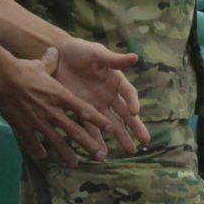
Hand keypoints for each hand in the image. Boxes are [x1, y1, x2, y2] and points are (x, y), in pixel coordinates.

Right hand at [0, 49, 121, 166]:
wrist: (2, 77)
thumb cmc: (23, 69)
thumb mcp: (41, 64)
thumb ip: (51, 61)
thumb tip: (55, 51)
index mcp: (61, 96)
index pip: (85, 111)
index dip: (99, 121)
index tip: (111, 129)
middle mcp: (53, 111)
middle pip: (75, 131)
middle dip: (89, 145)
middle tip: (101, 157)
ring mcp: (38, 121)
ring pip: (56, 141)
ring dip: (66, 154)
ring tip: (74, 164)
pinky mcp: (23, 127)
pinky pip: (32, 143)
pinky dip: (37, 150)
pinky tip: (42, 156)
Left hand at [51, 38, 149, 154]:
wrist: (57, 56)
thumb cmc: (80, 50)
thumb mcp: (97, 53)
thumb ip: (114, 59)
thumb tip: (136, 57)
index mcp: (116, 79)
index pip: (128, 93)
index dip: (133, 102)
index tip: (135, 113)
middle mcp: (109, 95)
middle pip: (125, 113)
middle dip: (135, 127)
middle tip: (145, 141)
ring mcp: (97, 104)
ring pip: (111, 123)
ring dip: (120, 137)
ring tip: (130, 151)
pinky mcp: (82, 111)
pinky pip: (91, 127)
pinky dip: (96, 139)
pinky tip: (101, 152)